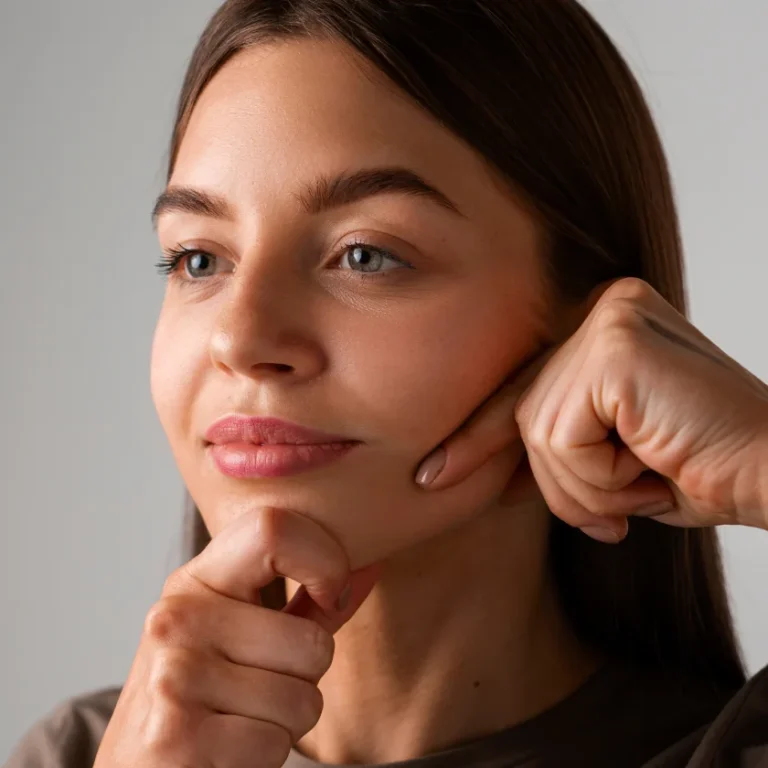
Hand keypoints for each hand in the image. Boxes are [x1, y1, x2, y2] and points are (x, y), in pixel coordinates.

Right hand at [93, 507, 380, 767]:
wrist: (135, 767)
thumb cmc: (204, 695)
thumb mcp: (243, 633)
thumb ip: (307, 602)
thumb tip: (371, 566)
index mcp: (196, 580)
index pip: (274, 530)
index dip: (325, 561)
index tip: (329, 597)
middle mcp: (177, 618)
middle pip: (312, 642)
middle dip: (306, 678)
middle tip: (259, 688)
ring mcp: (173, 676)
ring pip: (303, 701)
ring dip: (286, 723)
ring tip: (240, 718)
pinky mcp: (177, 738)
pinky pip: (275, 745)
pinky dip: (263, 756)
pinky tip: (225, 749)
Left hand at [414, 277, 767, 541]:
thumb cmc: (704, 467)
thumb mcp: (611, 458)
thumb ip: (560, 447)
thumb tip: (500, 473)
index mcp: (602, 327)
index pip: (523, 385)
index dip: (478, 437)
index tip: (435, 470)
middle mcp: (603, 308)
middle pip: (527, 415)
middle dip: (559, 484)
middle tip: (615, 516)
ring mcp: (608, 320)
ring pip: (540, 434)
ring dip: (588, 488)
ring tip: (647, 486)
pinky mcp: (616, 348)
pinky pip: (564, 439)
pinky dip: (601, 478)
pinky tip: (652, 468)